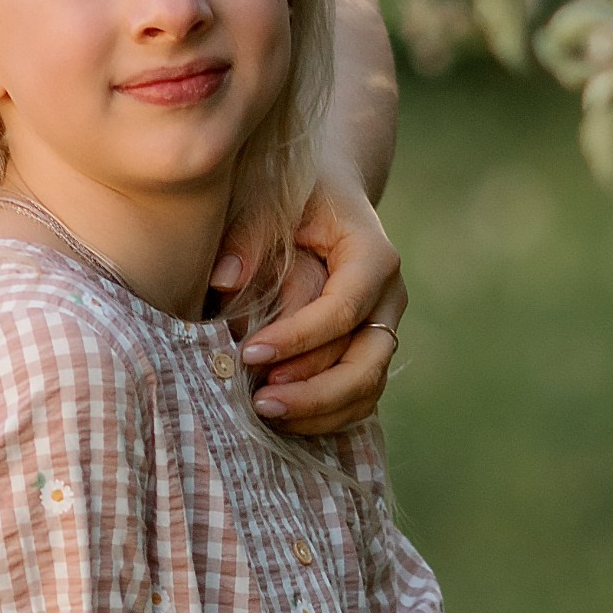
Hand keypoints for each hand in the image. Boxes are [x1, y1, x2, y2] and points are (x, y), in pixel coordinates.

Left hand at [219, 160, 405, 435]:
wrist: (325, 194)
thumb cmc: (291, 194)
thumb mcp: (270, 198)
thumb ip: (247, 235)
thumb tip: (224, 280)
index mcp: (373, 255)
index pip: (343, 308)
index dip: (299, 337)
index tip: (249, 352)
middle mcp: (388, 296)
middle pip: (367, 361)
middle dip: (314, 389)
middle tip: (258, 401)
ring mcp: (382, 327)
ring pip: (367, 387)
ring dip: (318, 409)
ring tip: (264, 412)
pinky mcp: (368, 350)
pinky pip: (358, 398)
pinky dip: (323, 415)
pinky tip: (280, 418)